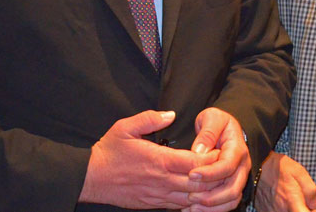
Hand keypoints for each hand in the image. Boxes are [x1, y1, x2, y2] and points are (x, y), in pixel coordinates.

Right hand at [79, 110, 218, 208]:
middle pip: (200, 184)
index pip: (197, 163)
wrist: (89, 178)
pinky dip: (193, 202)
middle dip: (216, 176)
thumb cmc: (108, 152)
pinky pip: (179, 206)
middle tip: (226, 166)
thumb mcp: (125, 127)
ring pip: (192, 199)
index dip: (213, 158)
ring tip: (218, 180)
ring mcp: (158, 195)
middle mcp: (162, 181)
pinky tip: (200, 194)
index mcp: (160, 160)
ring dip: (207, 191)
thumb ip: (150, 118)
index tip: (220, 149)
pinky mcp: (153, 204)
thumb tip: (171, 114)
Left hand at [185, 107, 251, 211]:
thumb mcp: (212, 118)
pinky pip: (227, 204)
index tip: (191, 175)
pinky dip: (212, 211)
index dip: (210, 173)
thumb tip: (199, 151)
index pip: (227, 166)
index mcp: (238, 149)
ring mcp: (238, 178)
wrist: (225, 129)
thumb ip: (207, 132)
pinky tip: (194, 210)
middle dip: (211, 196)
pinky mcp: (232, 186)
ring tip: (191, 207)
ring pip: (232, 200)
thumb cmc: (217, 123)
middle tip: (189, 196)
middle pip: (233, 189)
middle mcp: (242, 167)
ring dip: (212, 207)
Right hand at [255, 152, 315, 211]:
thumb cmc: (280, 168)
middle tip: (300, 197)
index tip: (313, 208)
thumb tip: (313, 205)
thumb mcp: (300, 173)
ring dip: (292, 208)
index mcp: (291, 201)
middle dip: (302, 208)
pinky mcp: (264, 211)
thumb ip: (310, 191)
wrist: (258, 166)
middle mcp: (280, 210)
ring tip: (289, 196)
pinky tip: (281, 198)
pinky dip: (282, 208)